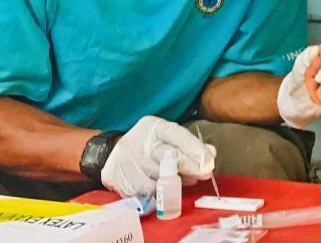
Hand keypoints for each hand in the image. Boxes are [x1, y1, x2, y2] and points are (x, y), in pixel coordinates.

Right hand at [100, 116, 215, 198]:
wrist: (111, 153)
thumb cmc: (148, 145)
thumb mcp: (168, 138)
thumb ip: (189, 145)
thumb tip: (210, 155)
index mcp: (152, 127)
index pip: (176, 134)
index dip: (194, 148)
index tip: (209, 160)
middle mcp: (138, 141)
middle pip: (169, 156)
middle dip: (190, 167)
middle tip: (204, 173)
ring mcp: (125, 160)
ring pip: (158, 177)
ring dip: (175, 183)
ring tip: (182, 181)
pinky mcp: (117, 178)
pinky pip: (144, 192)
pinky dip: (157, 193)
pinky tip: (162, 189)